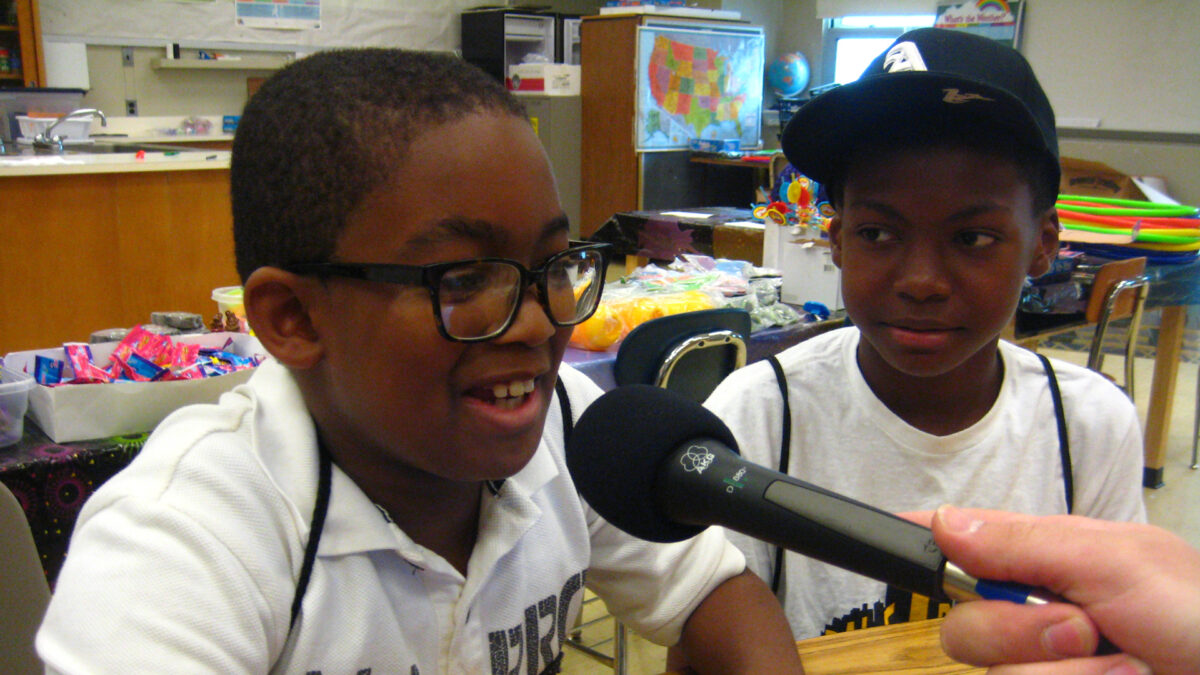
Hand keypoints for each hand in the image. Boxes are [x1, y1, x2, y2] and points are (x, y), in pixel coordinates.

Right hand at [933, 505, 1199, 673]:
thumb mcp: (1119, 563)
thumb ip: (1026, 544)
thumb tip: (944, 522)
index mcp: (1048, 565)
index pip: (961, 545)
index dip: (919, 541)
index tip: (889, 536)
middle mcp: (1038, 622)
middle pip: (964, 631)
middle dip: (1021, 633)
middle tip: (1085, 626)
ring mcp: (1048, 671)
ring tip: (1128, 667)